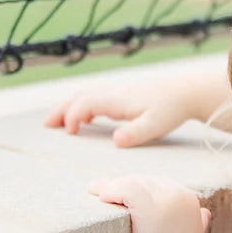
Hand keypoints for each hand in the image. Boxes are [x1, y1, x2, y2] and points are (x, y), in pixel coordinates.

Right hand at [45, 75, 194, 145]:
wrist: (185, 91)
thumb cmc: (170, 110)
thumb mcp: (154, 126)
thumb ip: (135, 133)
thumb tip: (115, 140)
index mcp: (117, 101)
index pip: (85, 104)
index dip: (73, 116)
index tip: (69, 133)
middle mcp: (113, 93)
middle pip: (79, 97)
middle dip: (61, 109)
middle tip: (46, 125)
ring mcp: (117, 92)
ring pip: (85, 95)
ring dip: (68, 106)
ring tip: (56, 121)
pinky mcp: (122, 94)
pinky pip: (95, 96)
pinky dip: (81, 104)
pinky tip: (83, 117)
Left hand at [90, 174, 210, 232]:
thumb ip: (199, 221)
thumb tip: (204, 213)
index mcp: (190, 199)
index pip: (160, 183)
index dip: (140, 184)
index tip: (123, 187)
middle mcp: (179, 194)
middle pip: (145, 180)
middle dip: (123, 182)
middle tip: (103, 186)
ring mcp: (164, 199)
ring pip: (132, 183)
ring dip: (111, 184)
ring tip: (95, 190)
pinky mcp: (147, 206)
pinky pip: (124, 190)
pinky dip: (111, 190)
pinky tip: (101, 197)